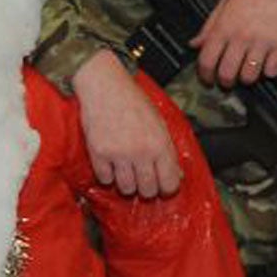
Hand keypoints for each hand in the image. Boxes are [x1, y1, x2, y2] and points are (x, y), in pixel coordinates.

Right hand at [73, 49, 182, 196]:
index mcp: (160, 144)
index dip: (166, 188)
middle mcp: (141, 152)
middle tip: (142, 178)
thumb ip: (168, 150)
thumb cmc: (133, 101)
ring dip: (126, 184)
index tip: (161, 185)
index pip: (169, 184)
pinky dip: (107, 175)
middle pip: (148, 191)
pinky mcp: (98, 153)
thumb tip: (177, 175)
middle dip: (146, 188)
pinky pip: (105, 179)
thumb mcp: (159, 122)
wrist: (104, 85)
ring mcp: (119, 154)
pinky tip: (110, 163)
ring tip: (125, 170)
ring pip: (126, 189)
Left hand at [192, 0, 276, 87]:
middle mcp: (242, 36)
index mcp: (225, 26)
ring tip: (246, 72)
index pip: (206, 60)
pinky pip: (272, 71)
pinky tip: (265, 63)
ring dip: (246, 79)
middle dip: (224, 82)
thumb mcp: (225, 2)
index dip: (204, 75)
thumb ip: (209, 26)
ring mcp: (262, 42)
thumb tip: (195, 43)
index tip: (207, 79)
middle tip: (226, 80)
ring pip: (249, 77)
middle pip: (226, 74)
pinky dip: (268, 72)